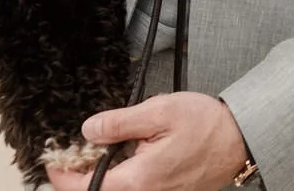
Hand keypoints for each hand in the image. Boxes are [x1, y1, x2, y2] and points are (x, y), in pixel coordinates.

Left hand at [46, 93, 250, 190]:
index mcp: (139, 179)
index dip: (63, 175)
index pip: (86, 188)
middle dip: (82, 173)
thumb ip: (120, 123)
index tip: (53, 160)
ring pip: (118, 190)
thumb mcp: (159, 111)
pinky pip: (135, 188)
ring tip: (102, 146)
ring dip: (103, 173)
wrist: (240, 139)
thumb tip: (88, 130)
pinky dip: (122, 174)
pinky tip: (128, 152)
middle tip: (76, 149)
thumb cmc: (206, 125)